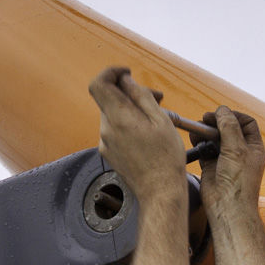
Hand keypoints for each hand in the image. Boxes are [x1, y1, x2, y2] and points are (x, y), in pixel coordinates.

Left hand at [88, 67, 187, 203]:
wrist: (159, 191)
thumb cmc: (165, 159)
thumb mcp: (161, 120)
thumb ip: (141, 96)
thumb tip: (126, 81)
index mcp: (119, 118)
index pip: (98, 84)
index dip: (111, 73)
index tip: (126, 74)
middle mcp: (107, 129)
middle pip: (110, 99)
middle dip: (131, 93)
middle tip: (157, 98)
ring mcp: (106, 142)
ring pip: (114, 114)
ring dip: (132, 109)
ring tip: (157, 117)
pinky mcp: (109, 152)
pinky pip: (115, 129)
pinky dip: (129, 124)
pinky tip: (147, 133)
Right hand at [195, 107, 264, 226]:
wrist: (227, 207)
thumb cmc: (239, 183)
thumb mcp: (237, 149)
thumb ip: (229, 127)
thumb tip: (222, 110)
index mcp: (253, 147)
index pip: (246, 123)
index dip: (234, 116)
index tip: (221, 114)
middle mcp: (241, 153)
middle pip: (228, 129)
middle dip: (217, 123)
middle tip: (205, 120)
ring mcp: (226, 160)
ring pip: (215, 139)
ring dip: (206, 133)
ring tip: (197, 129)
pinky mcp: (212, 167)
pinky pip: (204, 150)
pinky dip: (199, 143)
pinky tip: (194, 139)